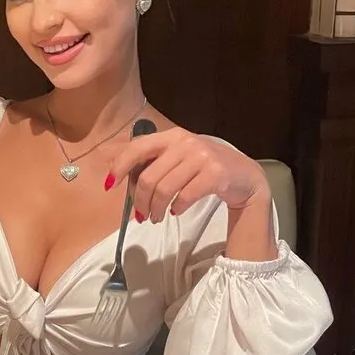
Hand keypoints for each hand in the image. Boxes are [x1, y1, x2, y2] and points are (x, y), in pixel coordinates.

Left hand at [105, 127, 270, 222]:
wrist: (244, 176)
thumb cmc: (204, 168)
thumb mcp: (178, 157)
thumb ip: (153, 162)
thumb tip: (119, 178)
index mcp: (171, 136)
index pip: (137, 148)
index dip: (120, 166)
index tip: (110, 185)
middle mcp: (185, 142)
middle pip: (148, 177)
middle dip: (139, 201)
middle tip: (141, 215)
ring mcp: (201, 156)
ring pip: (164, 189)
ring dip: (155, 209)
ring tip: (155, 218)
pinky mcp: (215, 174)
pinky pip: (184, 196)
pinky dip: (176, 208)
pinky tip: (176, 211)